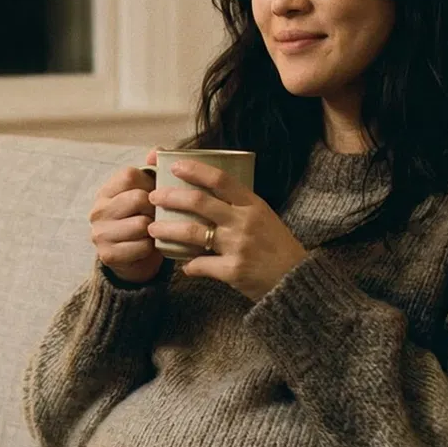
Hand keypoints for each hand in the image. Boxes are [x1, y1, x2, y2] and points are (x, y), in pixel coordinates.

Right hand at [89, 149, 164, 283]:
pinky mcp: (108, 255)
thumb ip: (152, 169)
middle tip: (157, 216)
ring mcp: (100, 233)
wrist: (132, 259)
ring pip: (141, 224)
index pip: (129, 175)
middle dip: (155, 208)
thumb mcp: (146, 192)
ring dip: (154, 230)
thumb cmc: (142, 219)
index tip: (154, 195)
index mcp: (106, 191)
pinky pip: (141, 247)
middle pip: (138, 198)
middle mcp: (98, 210)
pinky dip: (151, 248)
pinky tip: (148, 247)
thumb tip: (156, 151)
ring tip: (154, 232)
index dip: (149, 183)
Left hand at [149, 160, 308, 301]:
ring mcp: (238, 246)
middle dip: (170, 197)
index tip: (175, 166)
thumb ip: (238, 206)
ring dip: (167, 229)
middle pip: (199, 202)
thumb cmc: (277, 246)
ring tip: (153, 228)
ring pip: (192, 232)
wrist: (295, 280)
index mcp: (252, 204)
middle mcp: (244, 222)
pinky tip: (183, 265)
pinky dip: (187, 265)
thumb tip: (207, 194)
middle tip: (154, 197)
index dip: (195, 170)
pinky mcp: (233, 270)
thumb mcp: (263, 217)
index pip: (220, 179)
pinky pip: (199, 265)